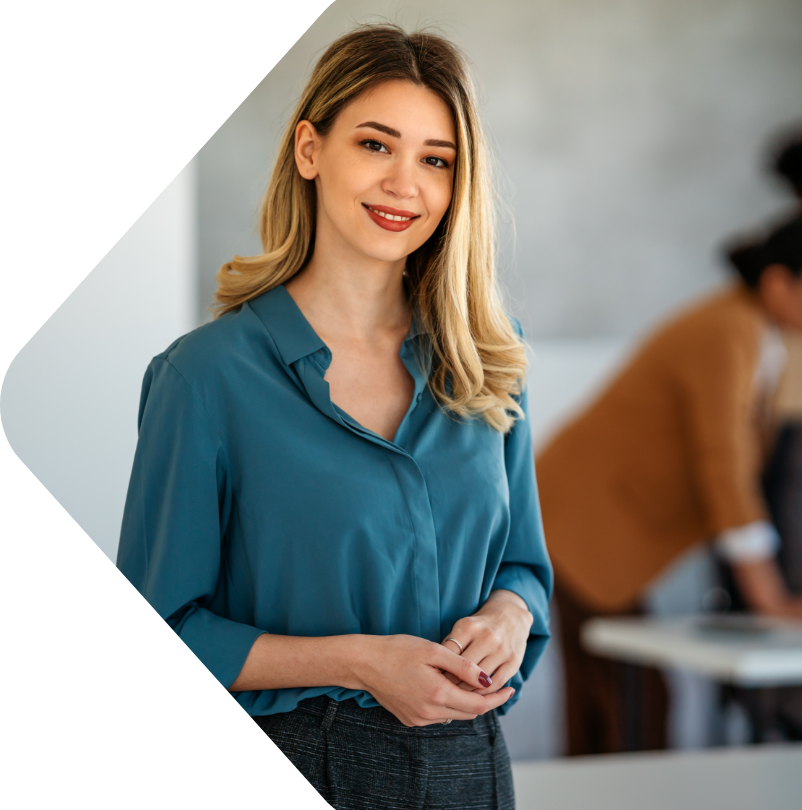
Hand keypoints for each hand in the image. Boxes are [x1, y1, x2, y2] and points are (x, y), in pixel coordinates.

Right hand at [351, 634, 514, 726]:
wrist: (364, 663)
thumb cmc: (398, 650)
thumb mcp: (433, 650)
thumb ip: (462, 666)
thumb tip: (488, 679)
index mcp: (438, 694)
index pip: (479, 706)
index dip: (497, 698)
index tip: (511, 688)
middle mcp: (429, 713)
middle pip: (469, 714)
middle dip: (485, 701)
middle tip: (497, 685)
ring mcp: (418, 719)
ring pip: (454, 715)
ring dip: (465, 702)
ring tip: (471, 683)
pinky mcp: (409, 720)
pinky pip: (438, 715)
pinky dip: (448, 704)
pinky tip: (446, 686)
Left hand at [441, 590, 532, 694]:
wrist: (510, 616)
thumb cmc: (480, 626)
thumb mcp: (463, 627)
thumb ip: (450, 645)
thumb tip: (437, 670)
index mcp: (469, 626)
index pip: (449, 654)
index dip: (440, 669)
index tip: (435, 679)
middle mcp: (487, 637)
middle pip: (464, 669)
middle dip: (452, 683)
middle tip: (444, 691)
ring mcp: (502, 650)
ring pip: (480, 680)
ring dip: (468, 691)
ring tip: (458, 696)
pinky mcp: (514, 661)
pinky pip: (497, 683)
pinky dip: (486, 692)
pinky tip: (477, 694)